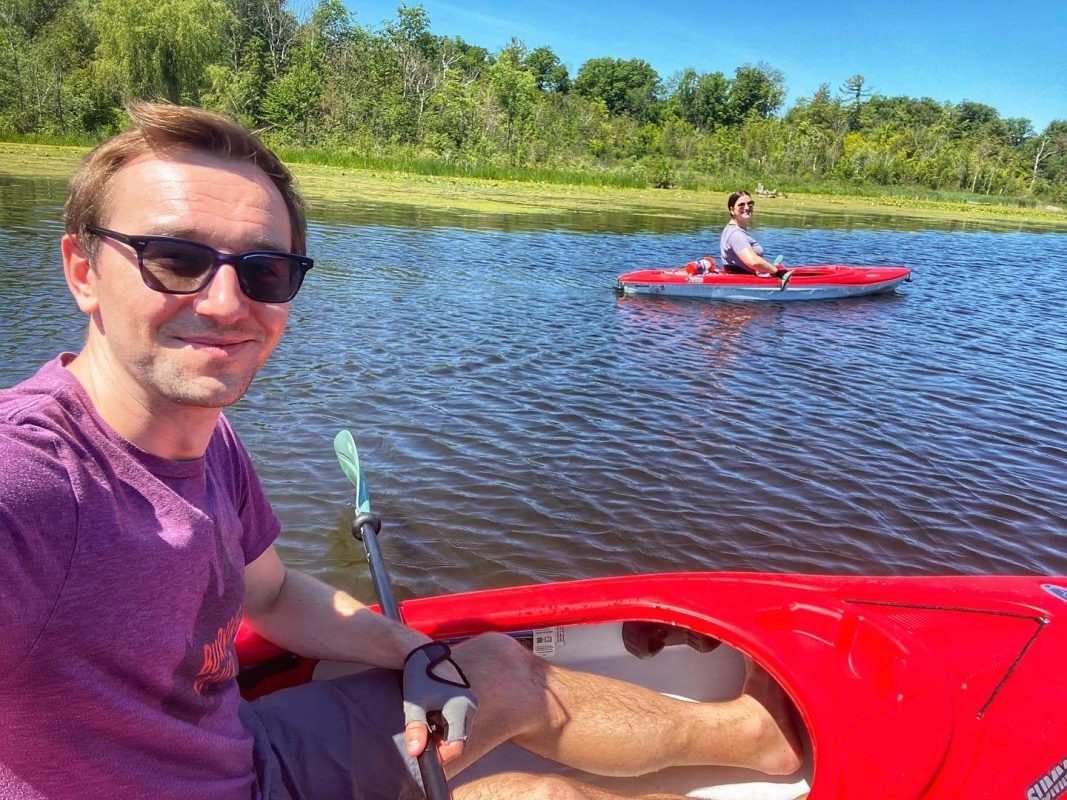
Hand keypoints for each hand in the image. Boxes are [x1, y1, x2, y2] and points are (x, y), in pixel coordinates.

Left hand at [402, 642, 477, 760]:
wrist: (423, 654)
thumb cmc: (418, 678)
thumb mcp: (414, 706)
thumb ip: (416, 730)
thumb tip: (416, 752)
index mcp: (460, 707)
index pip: (457, 744)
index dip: (442, 754)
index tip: (426, 753)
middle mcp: (471, 705)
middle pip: (461, 739)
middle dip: (443, 745)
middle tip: (424, 740)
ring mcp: (471, 701)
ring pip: (461, 730)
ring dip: (445, 734)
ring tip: (427, 725)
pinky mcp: (467, 698)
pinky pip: (461, 720)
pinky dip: (448, 725)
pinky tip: (434, 716)